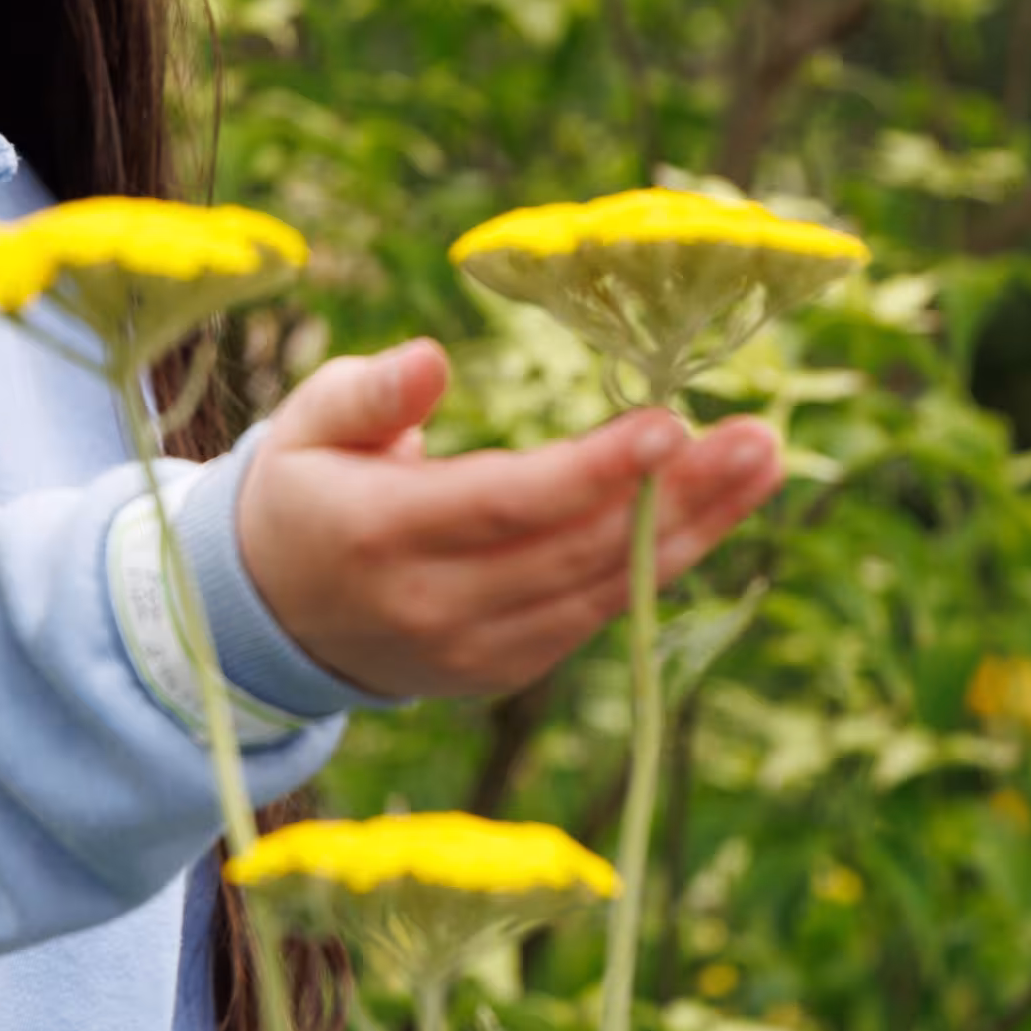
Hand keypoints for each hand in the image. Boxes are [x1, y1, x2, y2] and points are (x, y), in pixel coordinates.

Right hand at [231, 337, 784, 698]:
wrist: (267, 621)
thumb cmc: (302, 491)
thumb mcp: (305, 425)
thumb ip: (368, 393)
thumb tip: (433, 360)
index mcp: (379, 533)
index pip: (505, 504)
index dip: (593, 471)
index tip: (669, 423)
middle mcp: (432, 605)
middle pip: (575, 551)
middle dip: (677, 495)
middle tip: (760, 438)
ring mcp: (471, 651)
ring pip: (600, 592)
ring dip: (693, 530)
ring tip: (763, 463)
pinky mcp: (501, 671)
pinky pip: (593, 616)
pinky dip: (656, 565)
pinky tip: (712, 512)